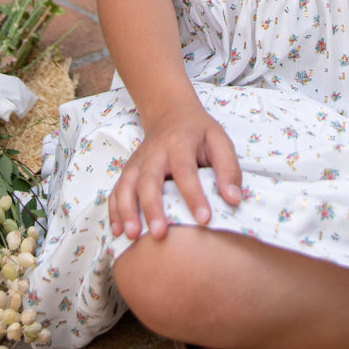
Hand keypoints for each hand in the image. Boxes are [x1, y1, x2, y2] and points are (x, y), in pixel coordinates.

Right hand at [110, 106, 242, 241]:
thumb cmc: (198, 133)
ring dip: (127, 211)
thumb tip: (234, 200)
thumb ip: (229, 169)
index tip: (204, 219)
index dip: (194, 195)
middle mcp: (154, 152)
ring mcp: (137, 162)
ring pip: (126, 186)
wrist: (170, 113)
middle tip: (160, 234)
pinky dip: (114, 211)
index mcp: (179, 143)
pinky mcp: (128, 170)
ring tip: (132, 235)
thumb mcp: (220, 141)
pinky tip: (117, 232)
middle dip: (152, 207)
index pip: (185, 170)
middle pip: (148, 180)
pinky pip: (116, 190)